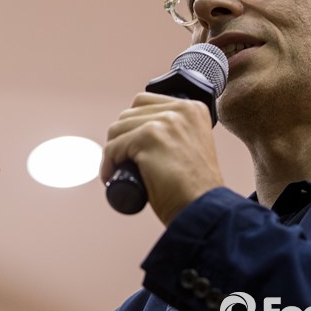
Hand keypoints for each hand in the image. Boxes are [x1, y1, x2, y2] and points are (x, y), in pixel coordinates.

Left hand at [101, 93, 223, 225]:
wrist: (202, 209)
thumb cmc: (194, 188)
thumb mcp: (189, 146)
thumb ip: (175, 132)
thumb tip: (139, 129)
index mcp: (192, 108)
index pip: (143, 102)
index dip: (132, 125)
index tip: (131, 147)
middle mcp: (181, 110)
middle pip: (128, 114)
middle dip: (121, 138)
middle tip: (124, 161)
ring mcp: (165, 122)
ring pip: (117, 129)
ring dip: (112, 151)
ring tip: (118, 170)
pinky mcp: (150, 137)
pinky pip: (113, 147)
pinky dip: (107, 164)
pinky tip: (112, 177)